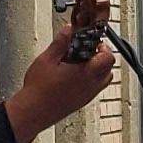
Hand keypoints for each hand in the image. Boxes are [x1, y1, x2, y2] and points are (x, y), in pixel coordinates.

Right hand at [6, 0, 119, 137]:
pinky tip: (75, 75)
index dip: (102, 46)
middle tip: (87, 50)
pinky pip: (96, 88)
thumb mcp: (47, 59)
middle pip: (109, 68)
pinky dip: (92, 79)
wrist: (33, 112)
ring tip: (81, 62)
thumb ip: (61, 42)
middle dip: (101, 56)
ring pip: (104, 79)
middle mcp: (91, 85)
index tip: (92, 41)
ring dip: (98, 68)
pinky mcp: (83, 102)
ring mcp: (88, 95)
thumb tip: (68, 30)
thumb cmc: (39, 90)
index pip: (108, 56)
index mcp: (86, 72)